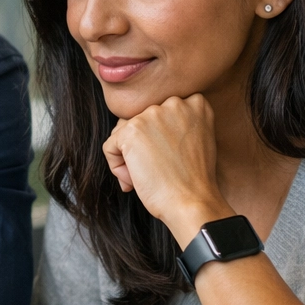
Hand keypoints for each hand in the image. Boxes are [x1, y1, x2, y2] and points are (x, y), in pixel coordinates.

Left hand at [102, 95, 231, 246]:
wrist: (192, 201)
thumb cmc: (192, 180)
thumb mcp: (193, 141)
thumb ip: (173, 126)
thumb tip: (137, 128)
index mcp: (194, 104)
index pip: (159, 113)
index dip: (157, 138)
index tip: (166, 158)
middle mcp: (174, 103)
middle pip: (139, 120)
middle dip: (141, 147)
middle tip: (156, 170)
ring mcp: (152, 115)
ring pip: (123, 132)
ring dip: (128, 156)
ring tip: (145, 176)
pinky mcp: (132, 131)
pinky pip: (110, 147)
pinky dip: (116, 166)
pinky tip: (134, 181)